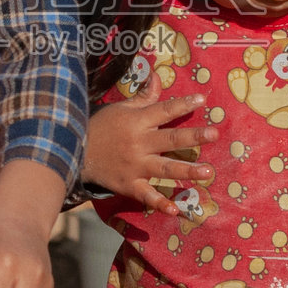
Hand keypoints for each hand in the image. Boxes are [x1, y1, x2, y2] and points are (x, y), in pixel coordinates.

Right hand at [84, 75, 219, 213]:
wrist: (72, 151)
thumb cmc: (100, 127)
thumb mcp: (120, 108)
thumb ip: (143, 97)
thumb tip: (157, 77)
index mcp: (137, 122)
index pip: (164, 110)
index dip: (183, 104)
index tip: (202, 99)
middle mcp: (139, 143)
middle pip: (171, 139)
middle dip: (194, 136)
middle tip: (214, 134)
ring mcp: (135, 166)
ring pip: (165, 168)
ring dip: (187, 170)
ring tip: (206, 172)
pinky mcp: (129, 185)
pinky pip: (147, 196)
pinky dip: (160, 204)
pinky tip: (176, 210)